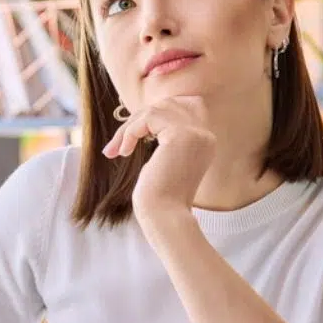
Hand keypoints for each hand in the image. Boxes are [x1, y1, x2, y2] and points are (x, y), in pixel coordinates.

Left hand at [102, 96, 215, 221]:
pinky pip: (149, 116)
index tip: (135, 134)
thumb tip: (142, 117)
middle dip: (137, 121)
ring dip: (130, 127)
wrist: (163, 216)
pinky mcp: (181, 134)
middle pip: (167, 105)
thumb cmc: (158, 197)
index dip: (158, 113)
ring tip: (118, 150)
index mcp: (204, 142)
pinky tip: (124, 151)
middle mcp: (205, 135)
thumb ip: (162, 137)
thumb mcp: (162, 161)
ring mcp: (196, 133)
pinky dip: (131, 131)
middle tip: (118, 145)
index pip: (185, 106)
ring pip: (155, 109)